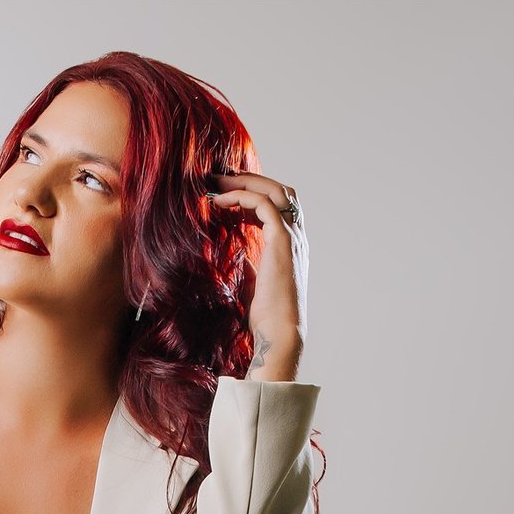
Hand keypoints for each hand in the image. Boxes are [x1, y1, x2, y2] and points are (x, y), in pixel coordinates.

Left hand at [206, 169, 307, 378]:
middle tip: (220, 179)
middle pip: (281, 191)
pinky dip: (240, 196)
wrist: (280, 333)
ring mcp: (292, 236)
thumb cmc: (266, 319)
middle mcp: (296, 237)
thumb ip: (249, 266)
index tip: (227, 194)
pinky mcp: (281, 240)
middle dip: (250, 180)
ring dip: (244, 181)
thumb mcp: (255, 285)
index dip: (254, 195)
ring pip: (274, 190)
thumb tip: (234, 258)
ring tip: (217, 182)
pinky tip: (219, 201)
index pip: (279, 207)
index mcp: (291, 247)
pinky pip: (262, 203)